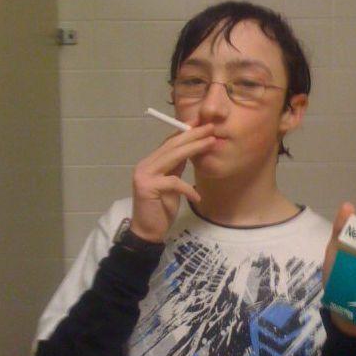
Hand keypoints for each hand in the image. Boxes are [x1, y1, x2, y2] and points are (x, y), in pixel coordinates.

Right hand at [130, 119, 215, 242]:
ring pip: (172, 157)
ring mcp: (144, 175)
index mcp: (151, 163)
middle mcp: (145, 165)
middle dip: (193, 135)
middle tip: (211, 128)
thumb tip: (191, 150)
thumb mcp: (172, 185)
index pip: (169, 142)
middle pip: (171, 145)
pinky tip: (197, 196)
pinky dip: (187, 188)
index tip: (202, 123)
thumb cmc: (161, 209)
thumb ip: (176, 168)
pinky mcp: (147, 188)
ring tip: (211, 143)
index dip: (185, 132)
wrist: (147, 231)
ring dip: (194, 149)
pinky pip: (173, 182)